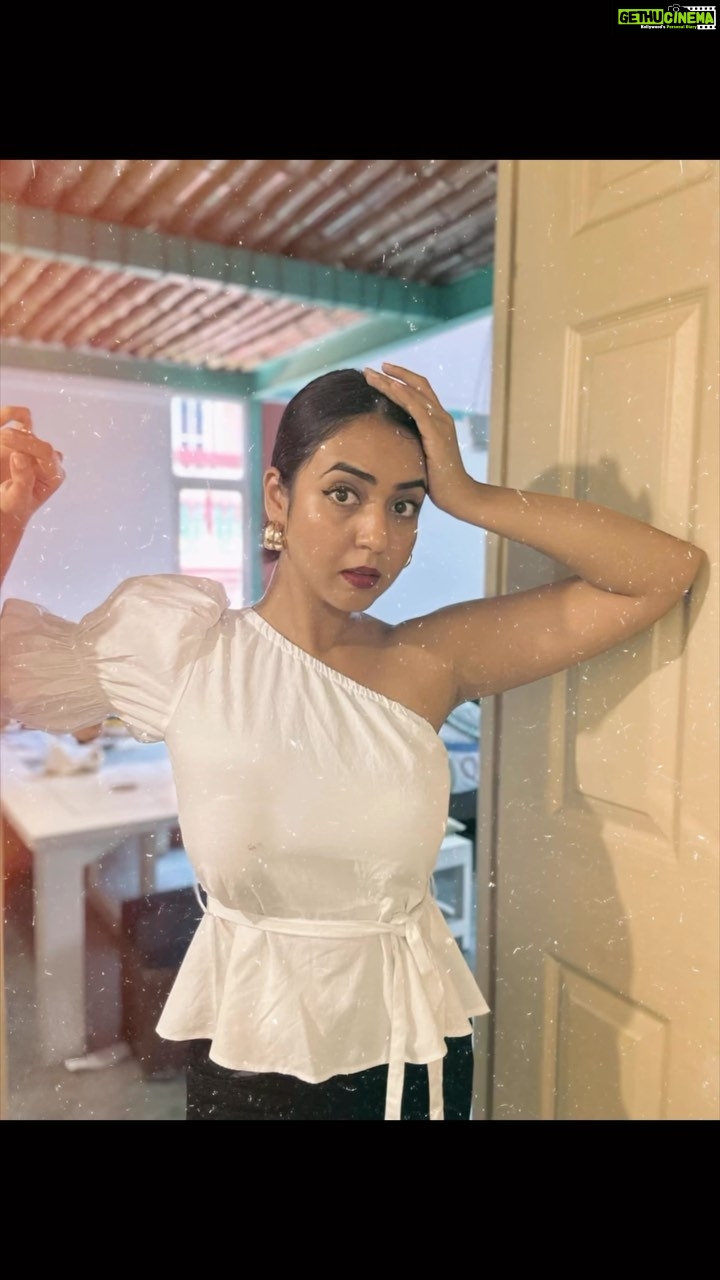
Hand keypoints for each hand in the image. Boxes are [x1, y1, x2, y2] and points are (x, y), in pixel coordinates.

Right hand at [0, 406, 64, 526]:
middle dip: (18, 439)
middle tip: (2, 439)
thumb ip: (22, 480)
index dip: (28, 445)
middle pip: (36, 441)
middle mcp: (48, 459)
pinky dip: (15, 414)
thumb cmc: (12, 507)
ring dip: (14, 433)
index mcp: (54, 475)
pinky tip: (9, 415)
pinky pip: (23, 420)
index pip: (46, 453)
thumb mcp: (17, 500)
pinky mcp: (22, 440)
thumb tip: (20, 456)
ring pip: (28, 431)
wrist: (3, 508)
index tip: (8, 442)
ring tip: (2, 440)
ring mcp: (35, 448)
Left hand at [363, 363, 469, 513]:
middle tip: (369, 369)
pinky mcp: (436, 434)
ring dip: (390, 382)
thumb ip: (411, 443)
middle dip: (392, 375)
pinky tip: (389, 387)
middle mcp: (440, 417)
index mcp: (437, 421)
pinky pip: (418, 408)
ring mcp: (440, 424)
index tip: (380, 374)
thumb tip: (391, 440)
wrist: (458, 495)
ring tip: (370, 375)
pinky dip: (403, 395)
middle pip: (416, 385)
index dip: (400, 380)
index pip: (419, 391)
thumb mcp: (421, 456)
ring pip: (414, 393)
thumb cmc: (438, 481)